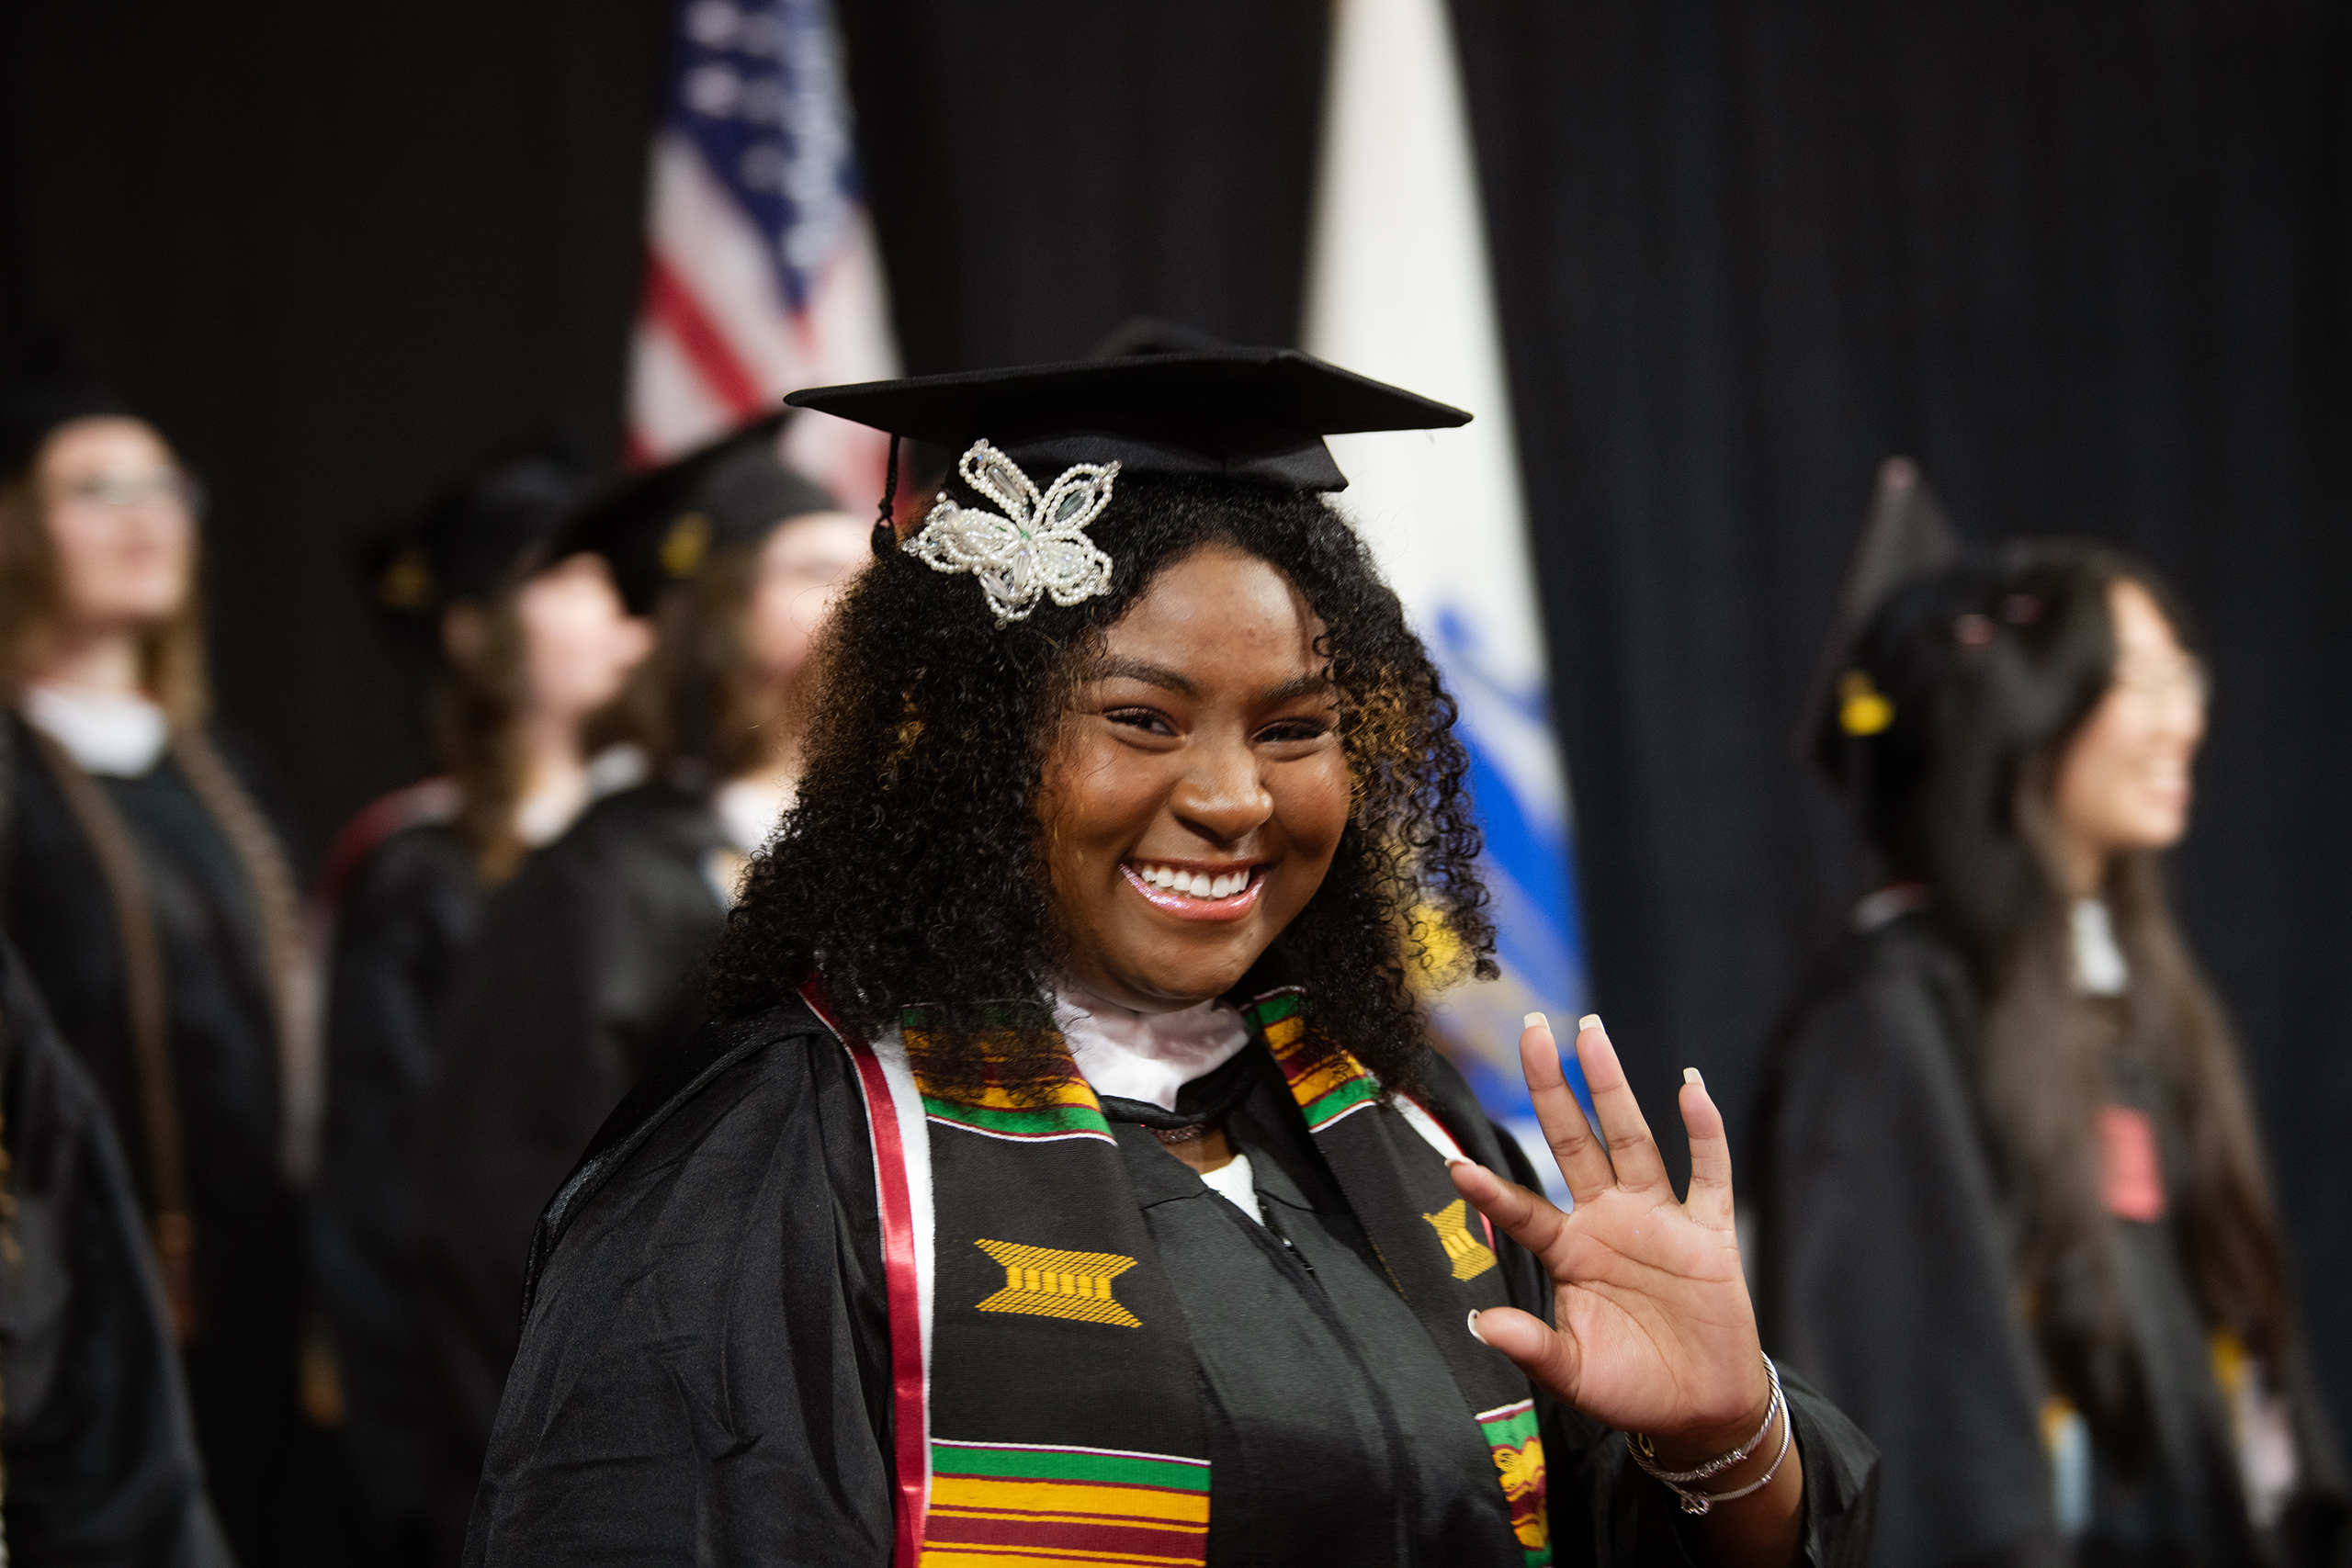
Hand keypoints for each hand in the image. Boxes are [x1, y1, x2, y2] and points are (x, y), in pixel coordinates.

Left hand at [1449, 1014, 1768, 1454]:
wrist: (1700, 1409)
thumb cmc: (1630, 1387)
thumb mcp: (1573, 1374)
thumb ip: (1532, 1347)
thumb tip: (1481, 1325)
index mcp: (1569, 1252)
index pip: (1523, 1209)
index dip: (1491, 1188)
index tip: (1454, 1163)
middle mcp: (1608, 1221)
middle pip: (1574, 1141)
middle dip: (1552, 1086)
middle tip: (1532, 1031)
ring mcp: (1659, 1219)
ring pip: (1632, 1139)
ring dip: (1613, 1086)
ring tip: (1592, 1035)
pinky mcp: (1708, 1233)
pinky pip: (1708, 1172)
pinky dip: (1704, 1131)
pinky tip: (1690, 1086)